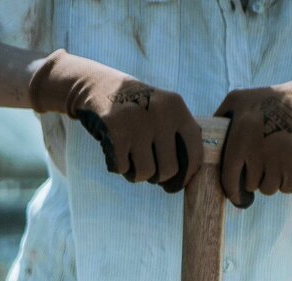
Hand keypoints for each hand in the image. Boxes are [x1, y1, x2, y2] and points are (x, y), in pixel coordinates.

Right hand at [28, 50, 202, 191]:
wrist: (97, 85)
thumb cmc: (136, 109)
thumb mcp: (163, 110)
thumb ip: (179, 136)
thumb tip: (190, 175)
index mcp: (177, 108)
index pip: (194, 153)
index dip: (186, 176)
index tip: (176, 183)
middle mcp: (161, 113)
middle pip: (169, 170)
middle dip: (158, 176)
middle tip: (148, 167)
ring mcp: (138, 122)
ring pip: (146, 173)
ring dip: (136, 173)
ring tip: (130, 157)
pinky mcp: (116, 132)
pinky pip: (123, 169)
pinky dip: (118, 166)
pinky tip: (115, 150)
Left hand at [214, 68, 291, 207]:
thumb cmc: (273, 101)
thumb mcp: (240, 99)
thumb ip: (221, 119)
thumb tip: (204, 142)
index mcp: (240, 133)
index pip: (229, 178)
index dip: (232, 191)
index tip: (237, 196)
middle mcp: (257, 147)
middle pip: (251, 185)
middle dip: (256, 178)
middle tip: (266, 160)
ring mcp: (277, 158)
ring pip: (268, 189)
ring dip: (273, 180)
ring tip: (279, 157)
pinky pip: (286, 188)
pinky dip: (289, 180)